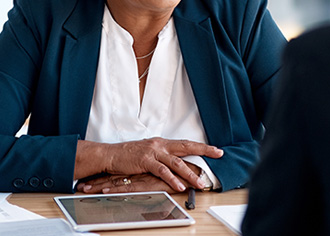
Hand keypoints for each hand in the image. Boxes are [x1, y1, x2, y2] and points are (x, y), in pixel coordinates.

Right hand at [75, 137, 222, 192]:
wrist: (111, 154)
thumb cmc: (129, 155)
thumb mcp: (149, 152)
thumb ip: (162, 156)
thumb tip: (175, 163)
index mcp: (162, 143)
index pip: (185, 143)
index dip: (201, 146)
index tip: (215, 149)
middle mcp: (160, 145)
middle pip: (186, 147)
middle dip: (203, 150)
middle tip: (218, 153)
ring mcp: (153, 152)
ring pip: (176, 162)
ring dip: (189, 173)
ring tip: (199, 182)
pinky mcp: (145, 161)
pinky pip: (162, 171)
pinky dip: (172, 179)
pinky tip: (179, 186)